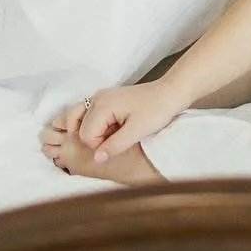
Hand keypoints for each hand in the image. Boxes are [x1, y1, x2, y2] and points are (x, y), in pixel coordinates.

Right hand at [67, 80, 183, 162]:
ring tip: (112, 132)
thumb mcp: (137, 131)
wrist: (170, 92)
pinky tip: (112, 128)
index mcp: (102, 104)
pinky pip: (89, 115)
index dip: (100, 145)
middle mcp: (97, 98)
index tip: (119, 142)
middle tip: (118, 136)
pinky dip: (96, 125)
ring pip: (79, 120)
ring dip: (92, 131)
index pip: (86, 135)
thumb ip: (115, 146)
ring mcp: (100, 97)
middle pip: (80, 128)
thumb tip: (96, 159)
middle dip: (96, 138)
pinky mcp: (106, 100)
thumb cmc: (157, 109)